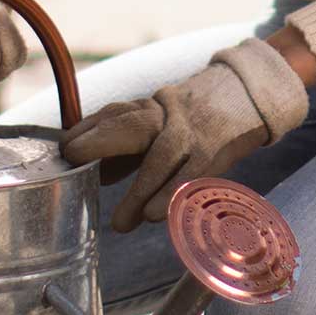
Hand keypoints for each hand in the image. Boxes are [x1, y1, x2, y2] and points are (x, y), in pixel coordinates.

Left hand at [61, 37, 309, 232]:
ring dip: (138, 190)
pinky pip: (192, 172)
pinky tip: (154, 215)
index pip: (113, 115)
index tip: (63, 148)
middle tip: (74, 159)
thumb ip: (131, 148)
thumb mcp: (162, 123)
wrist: (251, 91)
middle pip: (131, 124)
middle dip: (99, 141)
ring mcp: (193, 131)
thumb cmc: (198, 116)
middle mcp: (169, 114)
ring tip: (121, 223)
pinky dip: (171, 193)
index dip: (87, 130)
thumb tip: (96, 175)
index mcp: (151, 107)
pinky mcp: (216, 149)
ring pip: (161, 156)